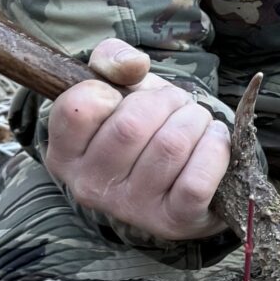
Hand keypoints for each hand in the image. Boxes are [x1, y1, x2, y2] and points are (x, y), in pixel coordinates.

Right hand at [43, 37, 231, 241]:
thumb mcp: (119, 87)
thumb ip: (111, 59)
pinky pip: (198, 178)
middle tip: (177, 104)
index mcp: (65, 154)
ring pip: (171, 145)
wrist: (183, 182)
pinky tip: (214, 140)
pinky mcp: (172, 221)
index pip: (78, 107)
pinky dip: (214, 148)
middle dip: (167, 100)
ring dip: (195, 120)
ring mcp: (130, 208)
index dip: (111, 89)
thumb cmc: (146, 127)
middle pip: (132, 124)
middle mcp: (90, 187)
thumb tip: (134, 65)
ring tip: (196, 121)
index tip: (126, 96)